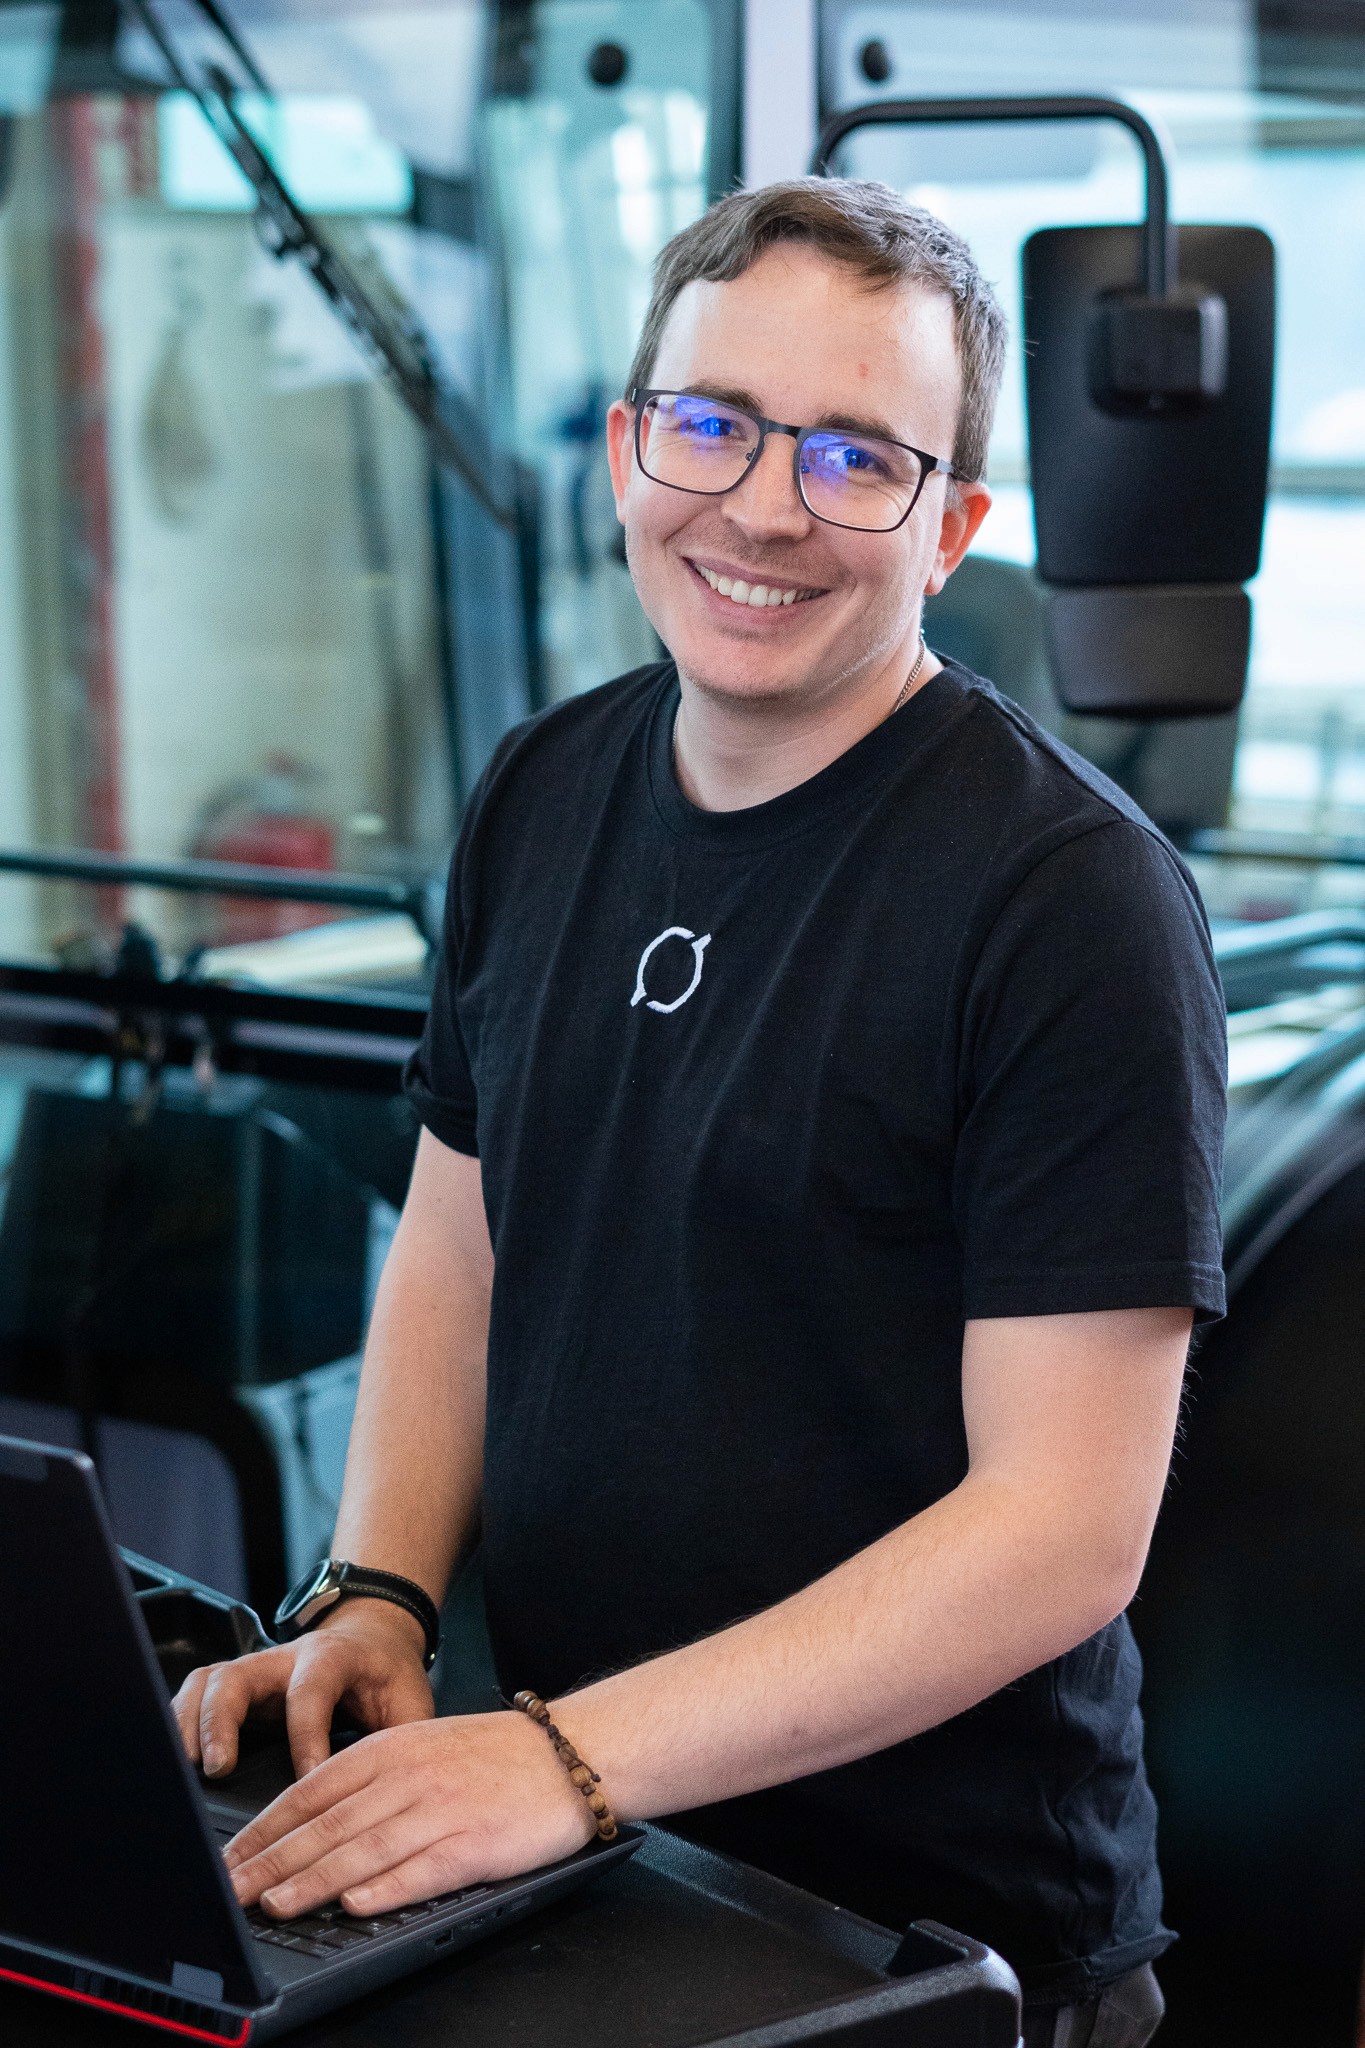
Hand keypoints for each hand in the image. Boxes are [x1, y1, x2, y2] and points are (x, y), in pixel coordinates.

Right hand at [172, 1600, 434, 1780]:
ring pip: (209, 1683)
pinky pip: (197, 1694)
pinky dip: (181, 1724)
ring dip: (192, 1725)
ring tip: (189, 1771)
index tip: (305, 1782)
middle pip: (238, 1676)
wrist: (374, 1637)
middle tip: (219, 1769)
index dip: (305, 1738)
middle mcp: (286, 1658)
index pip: (311, 1692)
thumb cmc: (389, 1676)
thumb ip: (402, 1741)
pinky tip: (179, 1762)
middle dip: (222, 1722)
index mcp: (333, 1658)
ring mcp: (257, 1669)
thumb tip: (394, 1792)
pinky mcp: (239, 1685)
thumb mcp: (409, 1702)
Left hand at [223, 1709, 594, 1918]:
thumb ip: (372, 1777)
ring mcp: (443, 1809)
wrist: (574, 1751)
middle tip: (231, 1890)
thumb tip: (311, 1818)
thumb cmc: (497, 1753)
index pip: (312, 1789)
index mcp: (394, 1747)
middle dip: (273, 1860)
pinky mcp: (476, 1844)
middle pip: (329, 1823)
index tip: (231, 1858)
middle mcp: (411, 1775)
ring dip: (315, 1880)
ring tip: (275, 1904)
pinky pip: (422, 1869)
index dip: (267, 1827)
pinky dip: (385, 1889)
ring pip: (365, 1848)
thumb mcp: (425, 1745)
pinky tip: (354, 1904)